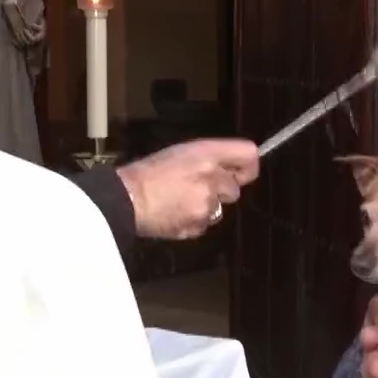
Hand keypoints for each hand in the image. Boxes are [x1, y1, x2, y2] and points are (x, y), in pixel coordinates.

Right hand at [115, 138, 258, 239]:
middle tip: (195, 187)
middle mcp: (212, 178)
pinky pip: (204, 223)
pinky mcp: (198, 225)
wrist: (127, 198)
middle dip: (220, 190)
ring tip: (179, 200)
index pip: (249, 155)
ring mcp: (207, 204)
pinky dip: (193, 220)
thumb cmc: (149, 172)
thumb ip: (210, 158)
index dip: (247, 166)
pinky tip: (175, 213)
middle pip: (235, 188)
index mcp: (207, 154)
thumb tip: (232, 169)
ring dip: (205, 206)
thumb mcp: (181, 152)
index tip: (240, 172)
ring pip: (218, 208)